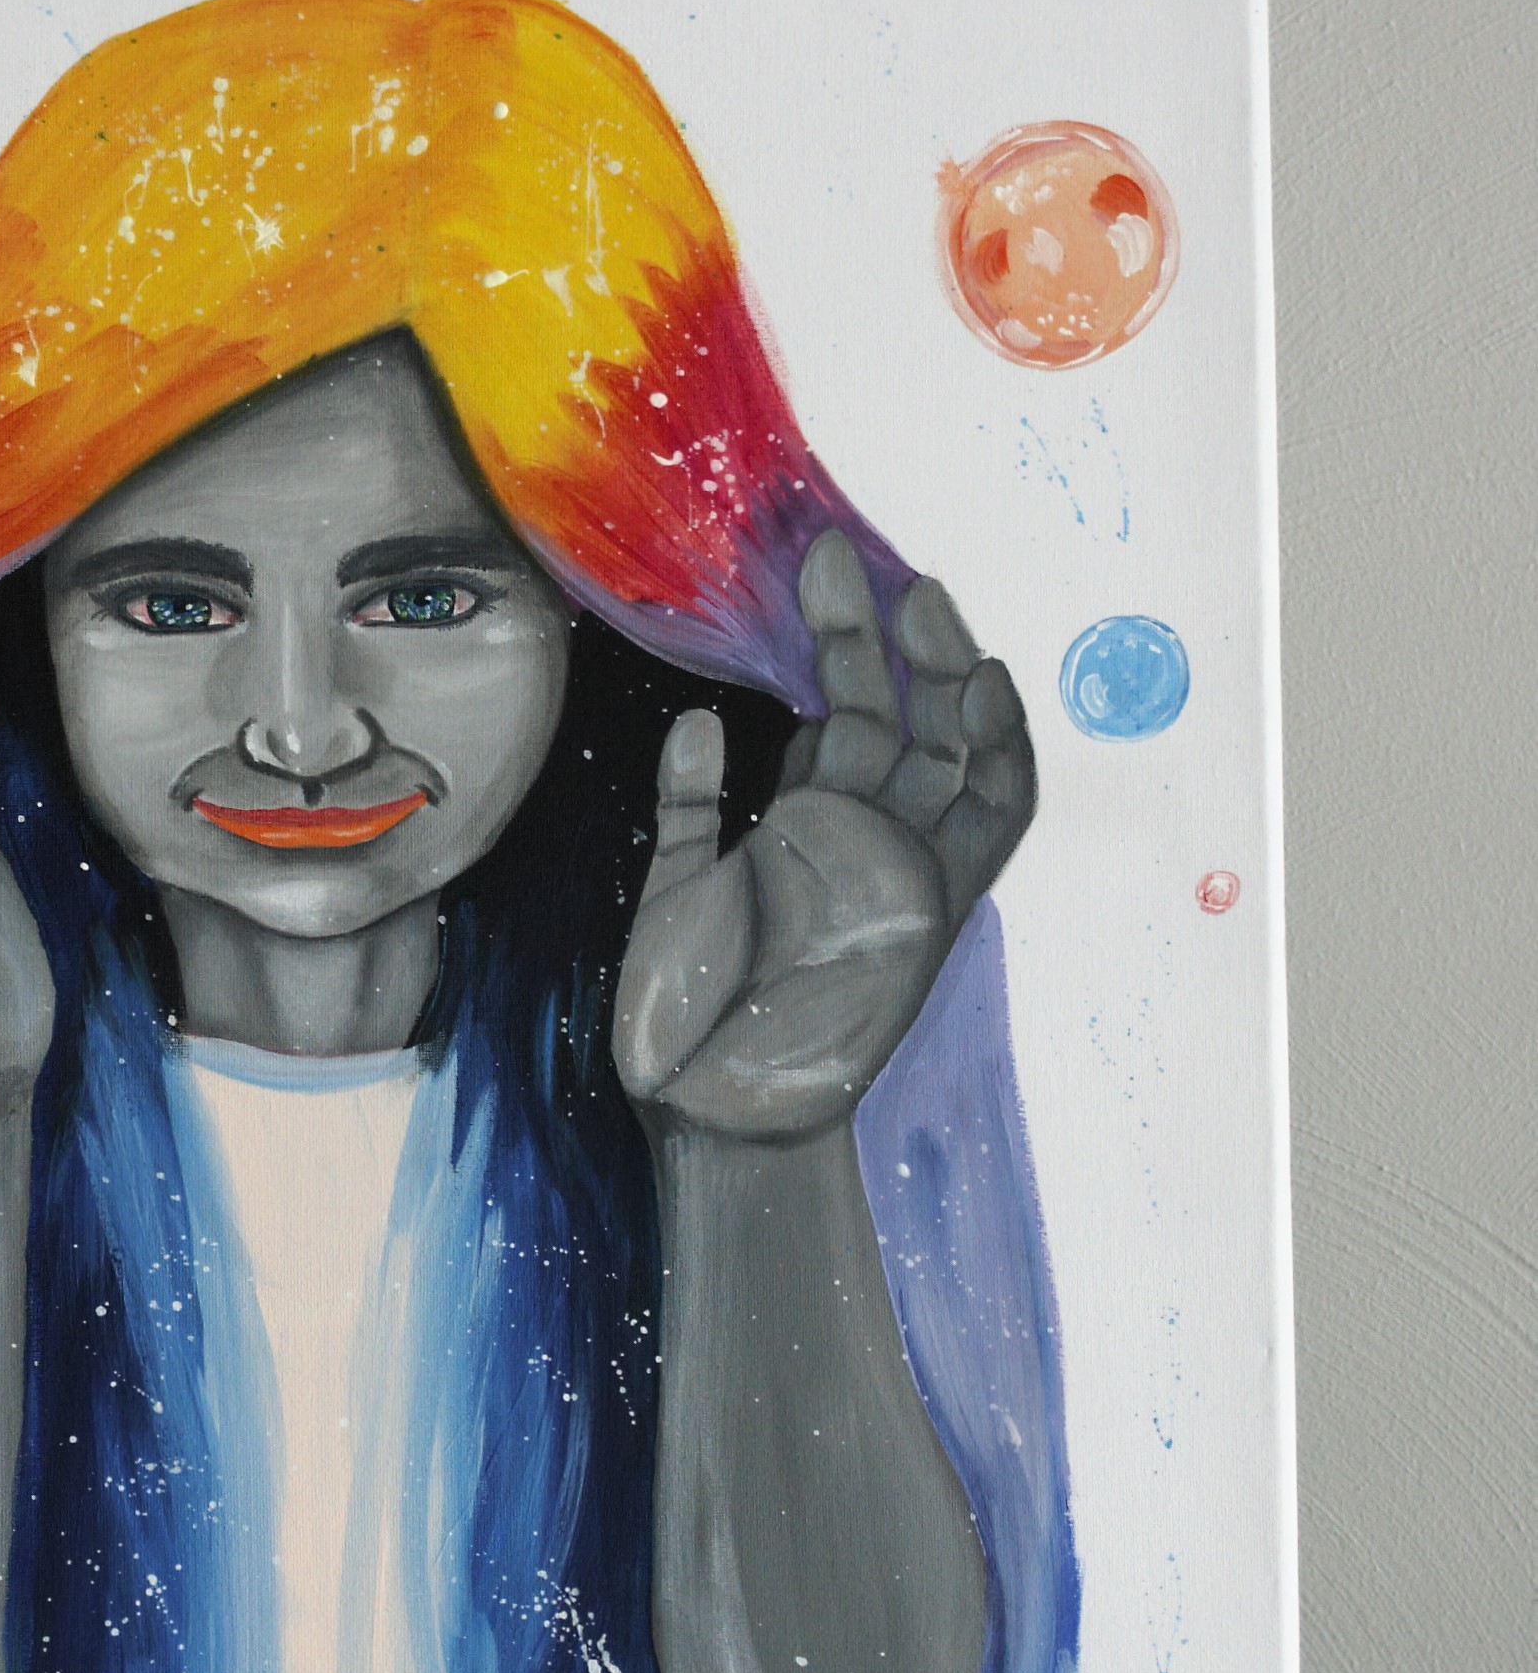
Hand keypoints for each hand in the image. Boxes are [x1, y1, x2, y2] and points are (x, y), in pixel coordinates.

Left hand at [612, 531, 1034, 1140]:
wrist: (712, 1115)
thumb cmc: (682, 1021)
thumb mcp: (671, 892)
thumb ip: (691, 808)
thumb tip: (702, 719)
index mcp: (799, 825)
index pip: (836, 714)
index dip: (832, 645)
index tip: (802, 575)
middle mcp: (860, 836)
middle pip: (892, 710)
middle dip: (875, 634)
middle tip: (834, 557)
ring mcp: (903, 867)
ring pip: (949, 745)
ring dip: (944, 669)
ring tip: (918, 596)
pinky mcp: (935, 904)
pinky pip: (995, 817)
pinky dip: (1001, 750)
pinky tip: (982, 685)